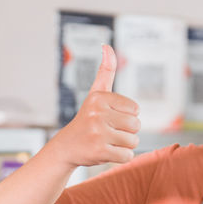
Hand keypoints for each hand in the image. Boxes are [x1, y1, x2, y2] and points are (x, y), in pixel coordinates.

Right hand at [46, 44, 140, 167]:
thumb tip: (107, 45)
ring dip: (124, 145)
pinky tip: (107, 153)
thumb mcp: (96, 94)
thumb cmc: (87, 120)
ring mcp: (97, 133)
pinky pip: (127, 156)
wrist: (66, 147)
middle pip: (136, 125)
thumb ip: (106, 70)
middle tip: (108, 132)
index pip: (135, 109)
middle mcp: (97, 113)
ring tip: (107, 142)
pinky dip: (121, 158)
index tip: (109, 118)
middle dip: (126, 132)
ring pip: (133, 141)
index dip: (126, 116)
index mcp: (99, 98)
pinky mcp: (99, 151)